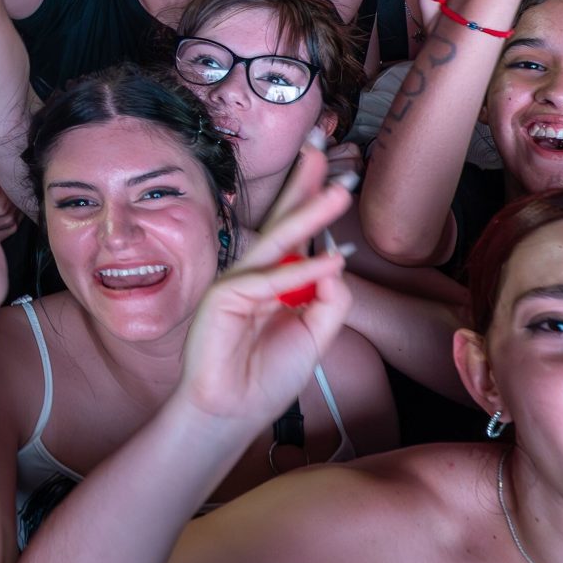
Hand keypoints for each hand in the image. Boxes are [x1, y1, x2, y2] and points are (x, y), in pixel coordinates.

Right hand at [174, 138, 352, 427]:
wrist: (233, 411)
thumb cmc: (268, 376)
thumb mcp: (316, 335)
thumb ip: (330, 300)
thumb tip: (336, 263)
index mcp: (275, 282)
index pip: (295, 236)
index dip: (312, 204)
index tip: (336, 176)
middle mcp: (255, 275)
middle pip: (281, 223)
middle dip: (303, 187)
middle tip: (323, 150)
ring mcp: (237, 283)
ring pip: (277, 241)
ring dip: (309, 214)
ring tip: (338, 191)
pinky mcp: (224, 297)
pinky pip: (270, 280)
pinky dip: (303, 271)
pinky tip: (331, 261)